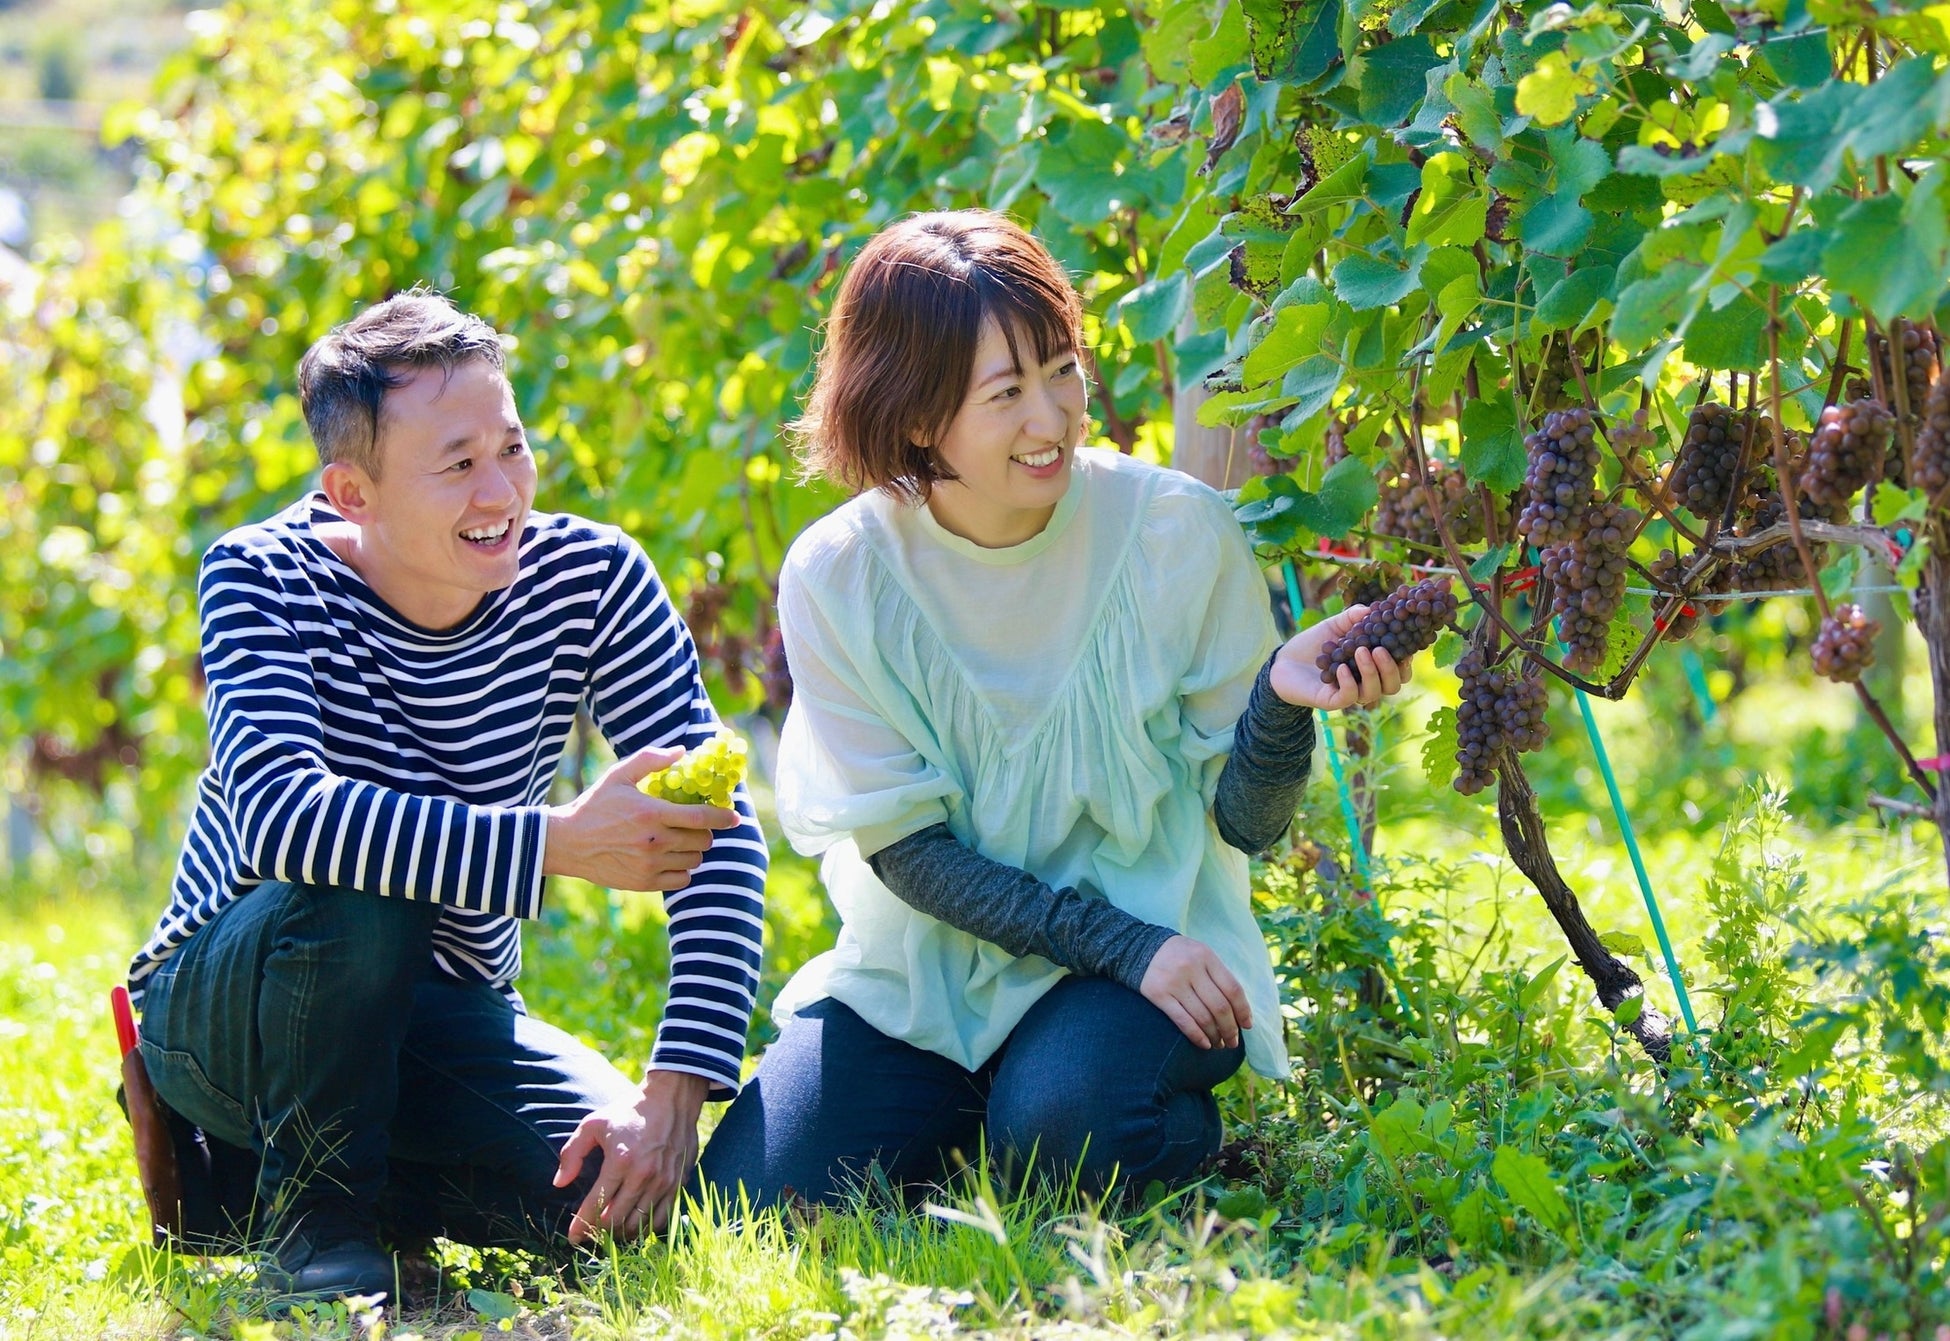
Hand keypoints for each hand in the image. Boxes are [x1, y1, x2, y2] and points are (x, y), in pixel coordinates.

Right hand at [543, 746, 741, 889]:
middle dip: (705, 832)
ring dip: (693, 850)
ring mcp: (650, 865)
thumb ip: (651, 760)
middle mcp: (655, 841)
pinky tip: (669, 857)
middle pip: (703, 841)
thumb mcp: (619, 775)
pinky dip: (682, 869)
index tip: (734, 816)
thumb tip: (682, 751)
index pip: (701, 817)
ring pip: (694, 860)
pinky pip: (682, 879)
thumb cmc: (595, 805)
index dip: (724, 817)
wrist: (567, 842)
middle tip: (694, 825)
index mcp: (652, 813)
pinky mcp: (644, 882)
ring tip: (679, 840)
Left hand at [553, 1069, 708, 1243]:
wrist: (672, 1097)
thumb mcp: (593, 1124)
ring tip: (608, 1232)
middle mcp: (643, 1175)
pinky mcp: (678, 1183)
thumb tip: (559, 1183)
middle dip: (598, 1233)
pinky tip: (633, 1225)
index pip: (596, 1204)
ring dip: (621, 1234)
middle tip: (588, 1235)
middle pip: (616, 1220)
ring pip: (639, 1224)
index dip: (581, 1225)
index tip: (572, 1237)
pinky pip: (661, 1218)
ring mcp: (664, 1181)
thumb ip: (572, 1153)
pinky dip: (645, 1228)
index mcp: (620, 1160)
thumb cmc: (629, 1110)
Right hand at [1139, 935, 1251, 1049]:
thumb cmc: (1179, 956)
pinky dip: (1197, 1036)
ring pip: (1202, 1017)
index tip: (1247, 1026)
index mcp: (1206, 957)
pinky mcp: (1159, 995)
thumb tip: (1239, 1011)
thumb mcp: (1201, 955)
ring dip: (1215, 1036)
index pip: (1233, 989)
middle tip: (1233, 1042)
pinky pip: (1183, 1021)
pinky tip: (1204, 1044)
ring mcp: (1174, 982)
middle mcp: (1191, 968)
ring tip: (1219, 1044)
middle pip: (1219, 1006)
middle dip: (1230, 1029)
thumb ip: (1218, 976)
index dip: (1243, 1010)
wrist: (1138, 948)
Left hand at [1268, 605, 1411, 711]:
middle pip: (1393, 686)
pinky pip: (1349, 697)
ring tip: (1361, 651)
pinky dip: (1349, 681)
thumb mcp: (1335, 626)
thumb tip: (1372, 609)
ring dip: (1371, 671)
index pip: (1399, 671)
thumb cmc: (1313, 645)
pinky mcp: (1331, 701)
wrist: (1283, 661)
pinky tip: (1341, 666)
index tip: (1404, 645)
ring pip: (1373, 692)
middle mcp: (1364, 683)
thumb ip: (1353, 617)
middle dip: (1391, 668)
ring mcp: (1349, 693)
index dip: (1406, 661)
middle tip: (1380, 649)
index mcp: (1371, 666)